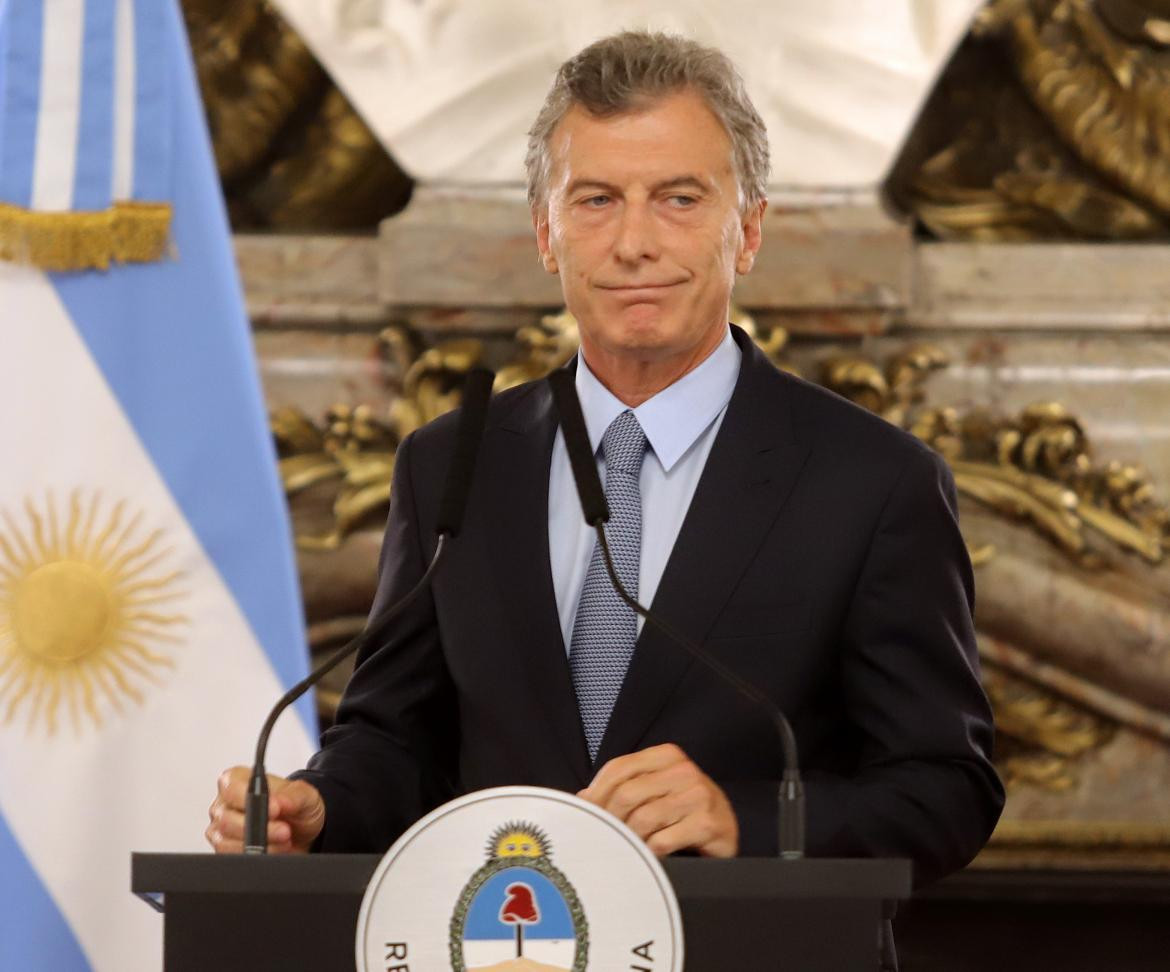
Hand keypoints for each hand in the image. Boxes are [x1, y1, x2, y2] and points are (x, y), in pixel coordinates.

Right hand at [205, 766, 325, 853]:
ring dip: (260, 845)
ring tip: (284, 841)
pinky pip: (233, 857)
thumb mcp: (304, 795)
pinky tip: (275, 850)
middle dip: (259, 828)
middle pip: (227, 819)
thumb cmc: (296, 807)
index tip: (274, 809)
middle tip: (284, 830)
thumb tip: (279, 802)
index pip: (231, 787)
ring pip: (227, 842)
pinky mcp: (226, 850)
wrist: (302, 832)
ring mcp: (222, 829)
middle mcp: (225, 804)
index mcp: (238, 780)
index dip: (249, 799)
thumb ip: (293, 797)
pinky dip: (256, 856)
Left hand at [578, 743, 737, 857]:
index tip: (585, 813)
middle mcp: (684, 770)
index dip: (597, 792)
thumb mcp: (655, 789)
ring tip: (626, 848)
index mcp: (667, 755)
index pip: (619, 768)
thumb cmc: (682, 809)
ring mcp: (698, 795)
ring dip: (629, 839)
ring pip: (643, 819)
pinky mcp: (708, 823)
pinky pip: (663, 841)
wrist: (725, 829)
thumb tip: (583, 798)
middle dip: (609, 820)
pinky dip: (649, 852)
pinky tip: (649, 856)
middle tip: (601, 837)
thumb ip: (624, 787)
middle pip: (627, 794)